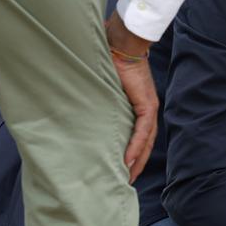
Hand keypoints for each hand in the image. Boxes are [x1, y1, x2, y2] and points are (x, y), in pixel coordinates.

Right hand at [104, 10, 156, 181]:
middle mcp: (145, 109)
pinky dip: (136, 146)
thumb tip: (77, 111)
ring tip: (127, 177)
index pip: (137, 136)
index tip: (121, 170)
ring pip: (145, 141)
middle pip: (143, 143)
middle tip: (126, 182)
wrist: (121, 43)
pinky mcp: (147, 104)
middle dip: (136, 164)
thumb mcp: (102, 88)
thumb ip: (97, 101)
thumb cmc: (109, 60)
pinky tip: (128, 160)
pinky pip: (143, 130)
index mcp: (136, 106)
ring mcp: (148, 107)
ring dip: (137, 160)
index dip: (131, 153)